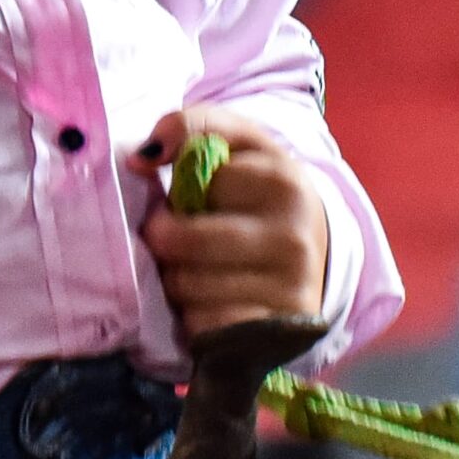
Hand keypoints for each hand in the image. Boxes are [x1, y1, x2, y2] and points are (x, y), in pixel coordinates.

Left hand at [128, 108, 330, 340]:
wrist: (317, 254)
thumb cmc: (261, 193)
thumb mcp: (241, 144)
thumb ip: (191, 126)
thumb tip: (140, 157)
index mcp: (284, 182)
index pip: (193, 183)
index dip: (180, 192)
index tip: (197, 198)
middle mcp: (293, 238)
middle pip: (181, 240)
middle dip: (165, 239)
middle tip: (182, 237)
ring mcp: (288, 289)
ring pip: (185, 285)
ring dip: (177, 279)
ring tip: (201, 268)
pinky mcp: (274, 332)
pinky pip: (201, 324)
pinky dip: (195, 316)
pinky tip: (214, 301)